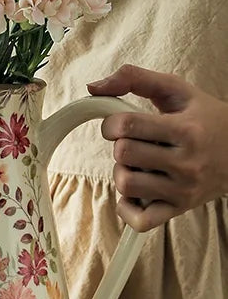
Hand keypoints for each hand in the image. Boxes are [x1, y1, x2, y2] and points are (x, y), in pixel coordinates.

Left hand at [87, 64, 227, 231]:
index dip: (111, 123)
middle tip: (133, 143)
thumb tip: (93, 88)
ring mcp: (183, 189)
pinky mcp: (180, 208)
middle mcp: (186, 162)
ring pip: (127, 185)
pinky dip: (128, 208)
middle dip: (119, 146)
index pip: (127, 126)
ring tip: (137, 165)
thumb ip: (134, 78)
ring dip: (122, 172)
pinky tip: (135, 192)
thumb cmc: (205, 117)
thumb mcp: (176, 89)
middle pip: (123, 155)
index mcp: (185, 130)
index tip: (118, 125)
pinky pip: (141, 221)